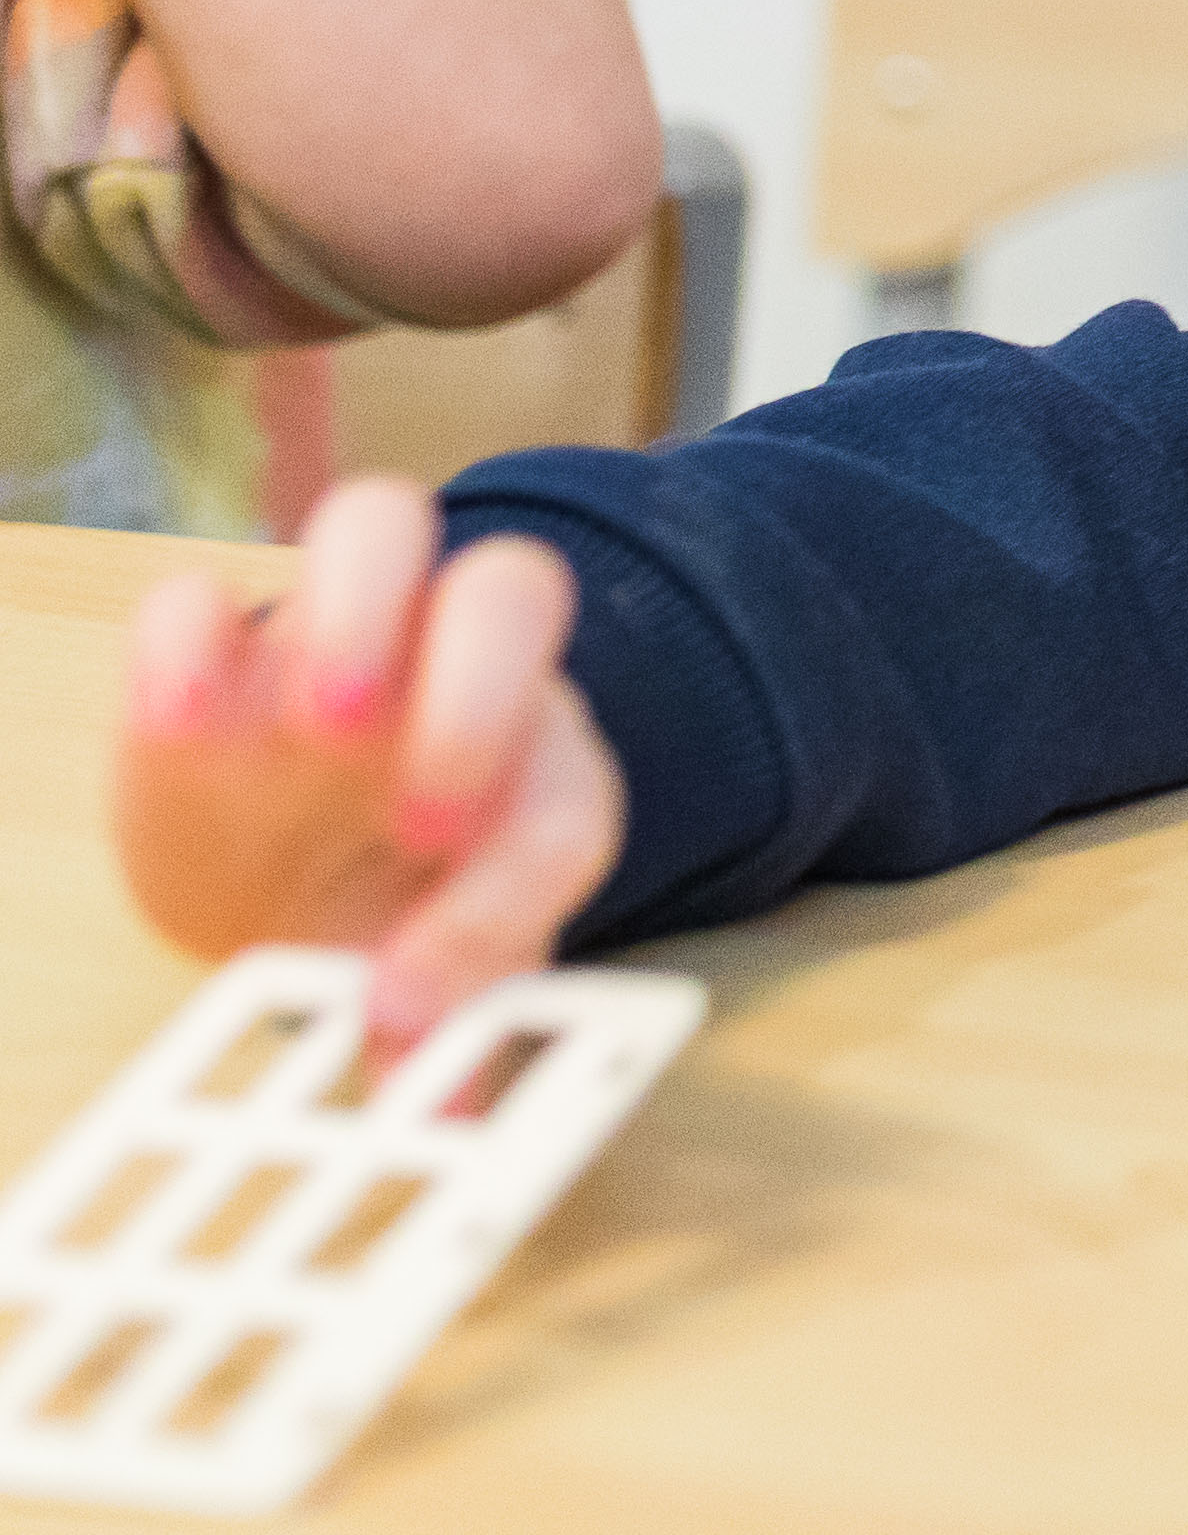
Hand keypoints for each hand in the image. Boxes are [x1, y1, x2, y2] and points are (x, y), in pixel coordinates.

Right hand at [110, 475, 623, 1043]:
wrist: (294, 858)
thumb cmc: (389, 907)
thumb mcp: (430, 969)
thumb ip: (445, 1022)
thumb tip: (439, 1103)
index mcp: (532, 759)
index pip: (567, 798)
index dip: (514, 888)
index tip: (419, 990)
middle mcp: (450, 667)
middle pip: (512, 588)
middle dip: (479, 691)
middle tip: (420, 817)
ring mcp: (331, 640)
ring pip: (379, 525)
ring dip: (360, 614)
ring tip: (318, 727)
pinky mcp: (206, 650)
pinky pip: (197, 591)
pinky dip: (185, 640)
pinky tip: (180, 724)